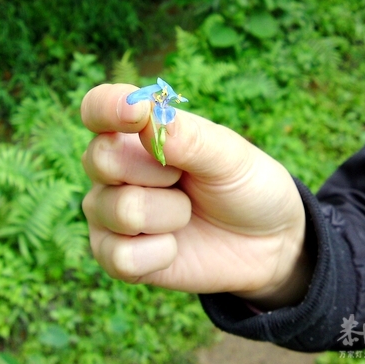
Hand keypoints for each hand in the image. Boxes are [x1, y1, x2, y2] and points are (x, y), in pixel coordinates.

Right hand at [81, 83, 311, 307]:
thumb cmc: (243, 185)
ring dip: (170, 215)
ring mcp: (109, 213)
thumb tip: (144, 119)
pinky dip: (160, 253)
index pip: (98, 107)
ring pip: (119, 210)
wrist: (267, 243)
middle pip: (100, 159)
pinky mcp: (116, 256)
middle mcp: (112, 169)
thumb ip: (189, 137)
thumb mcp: (229, 157)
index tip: (135, 114)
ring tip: (187, 213)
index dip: (106, 106)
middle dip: (156, 171)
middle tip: (184, 178)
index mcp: (136, 132)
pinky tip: (175, 246)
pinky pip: (120, 256)